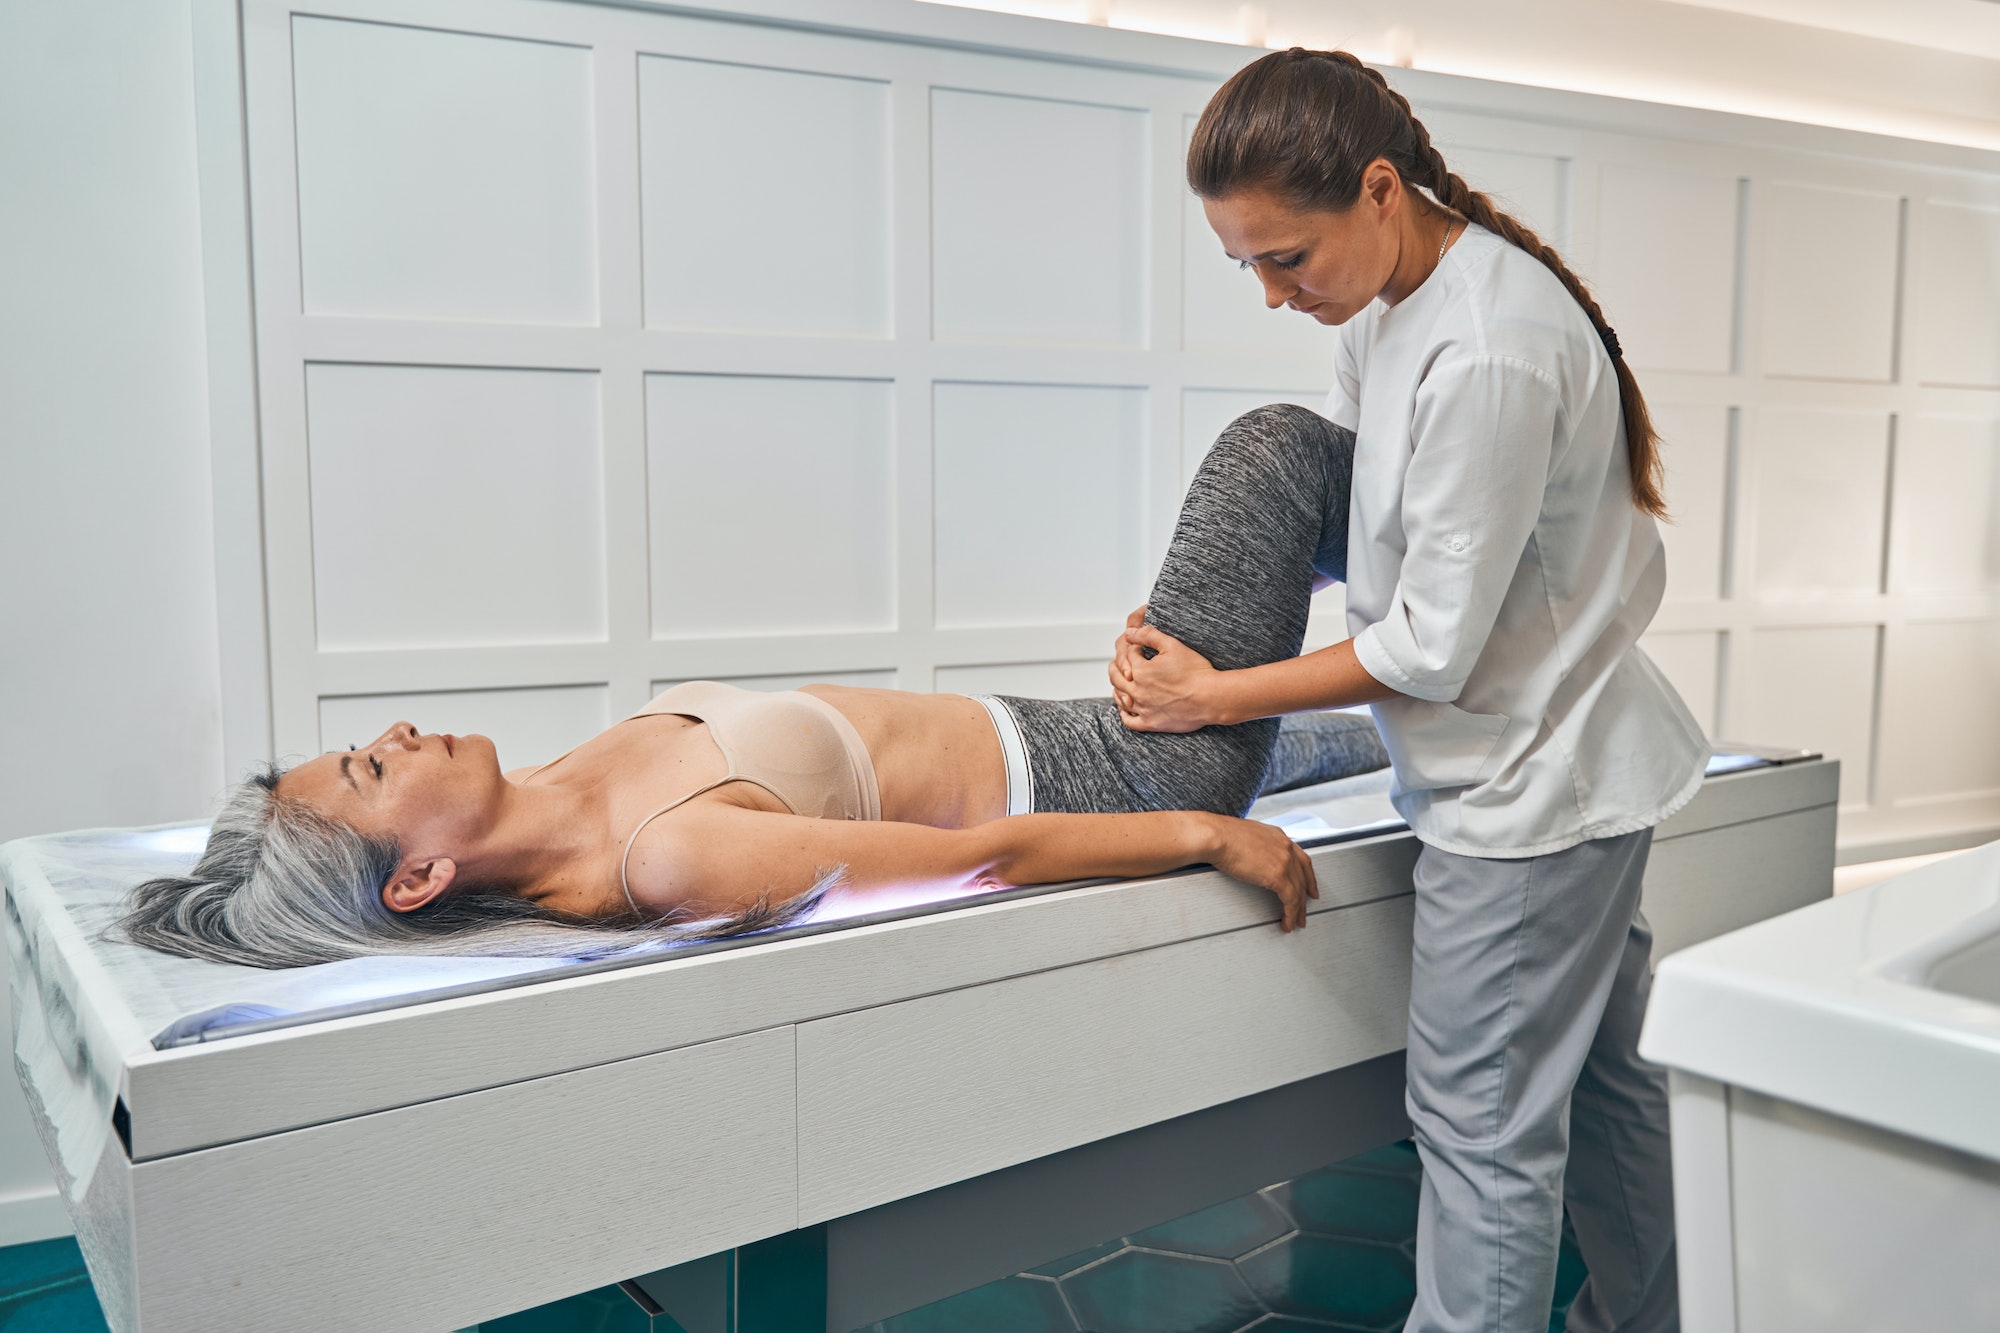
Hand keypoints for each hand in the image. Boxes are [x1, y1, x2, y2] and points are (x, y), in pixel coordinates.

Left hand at [1109, 619, 1223, 732]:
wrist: (1211, 697)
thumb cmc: (1196, 671)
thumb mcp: (1172, 645)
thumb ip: (1148, 635)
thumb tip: (1130, 632)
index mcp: (1141, 670)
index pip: (1129, 655)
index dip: (1133, 649)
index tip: (1139, 649)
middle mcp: (1137, 690)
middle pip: (1117, 677)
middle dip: (1117, 667)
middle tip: (1120, 663)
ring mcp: (1143, 709)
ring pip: (1120, 699)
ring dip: (1117, 688)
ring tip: (1120, 682)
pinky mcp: (1151, 723)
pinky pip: (1129, 721)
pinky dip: (1124, 713)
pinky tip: (1126, 707)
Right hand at [1205, 815, 1319, 930]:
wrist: (1217, 836)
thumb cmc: (1222, 835)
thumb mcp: (1246, 836)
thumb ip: (1256, 847)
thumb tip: (1252, 858)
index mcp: (1279, 837)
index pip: (1302, 859)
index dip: (1308, 877)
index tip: (1310, 888)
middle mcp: (1285, 848)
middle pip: (1303, 878)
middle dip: (1305, 897)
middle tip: (1304, 911)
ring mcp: (1284, 861)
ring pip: (1299, 892)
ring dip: (1299, 910)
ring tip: (1296, 923)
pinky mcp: (1278, 876)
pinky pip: (1290, 900)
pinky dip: (1290, 913)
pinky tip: (1287, 921)